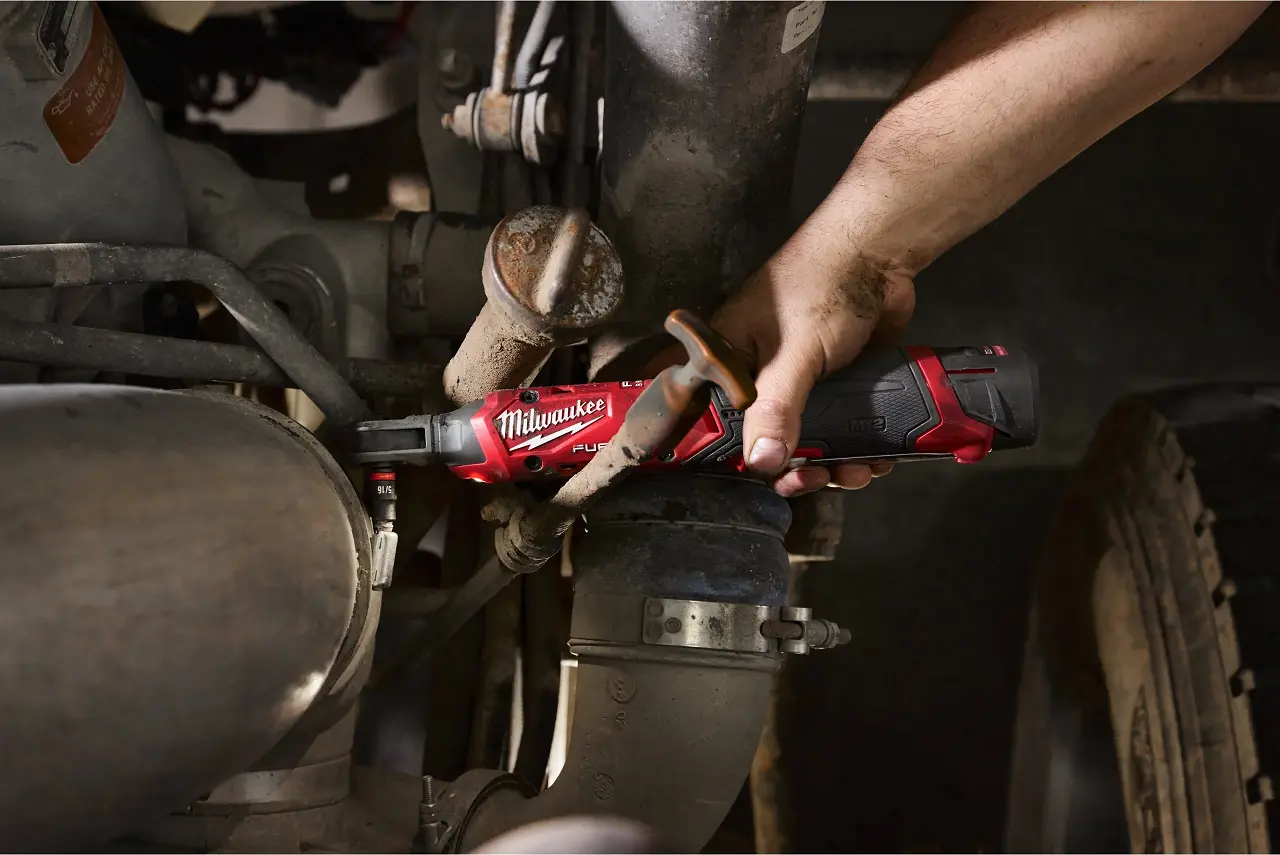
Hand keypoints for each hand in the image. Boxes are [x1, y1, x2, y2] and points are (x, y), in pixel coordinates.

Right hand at [712, 242, 915, 496]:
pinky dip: (857, 446)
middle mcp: (759, 376)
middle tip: (819, 479)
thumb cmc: (822, 285)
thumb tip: (762, 464)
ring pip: (808, 439)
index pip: (718, 424)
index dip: (741, 459)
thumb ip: (777, 408)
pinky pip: (840, 427)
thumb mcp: (795, 353)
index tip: (772, 478)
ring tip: (859, 472)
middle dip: (796, 469)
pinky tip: (877, 457)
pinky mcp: (836, 384)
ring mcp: (800, 382)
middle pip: (766, 440)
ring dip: (833, 464)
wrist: (879, 253)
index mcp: (729, 363)